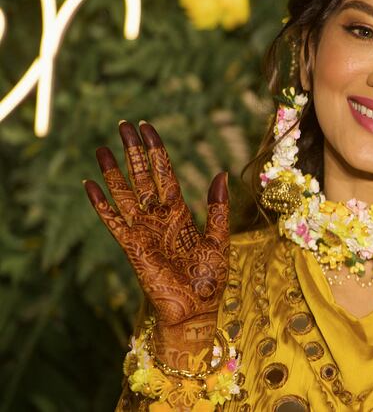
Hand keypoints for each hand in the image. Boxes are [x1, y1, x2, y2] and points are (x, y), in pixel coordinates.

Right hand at [83, 121, 228, 363]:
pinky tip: (90, 185)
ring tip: (102, 148)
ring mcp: (143, 230)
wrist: (197, 309)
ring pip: (125, 193)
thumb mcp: (220, 238)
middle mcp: (158, 217)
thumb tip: (221, 174)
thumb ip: (218, 208)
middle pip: (142, 176)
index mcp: (180, 212)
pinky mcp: (132, 247)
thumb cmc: (210, 278)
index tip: (147, 128)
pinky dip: (102, 204)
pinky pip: (113, 221)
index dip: (156, 151)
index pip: (165, 173)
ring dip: (114, 171)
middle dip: (133, 151)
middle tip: (123, 125)